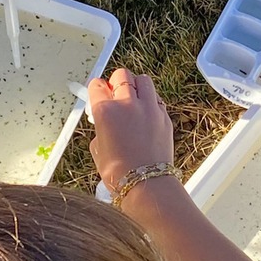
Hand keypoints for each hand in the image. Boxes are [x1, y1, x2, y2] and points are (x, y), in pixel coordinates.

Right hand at [86, 68, 174, 193]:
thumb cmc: (121, 173)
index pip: (98, 85)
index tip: (98, 91)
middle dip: (117, 82)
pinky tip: (145, 113)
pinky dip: (150, 101)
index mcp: (106, 111)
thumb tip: (103, 122)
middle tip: (115, 92)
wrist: (146, 185)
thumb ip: (100, 128)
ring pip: (143, 80)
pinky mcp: (164, 116)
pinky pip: (156, 99)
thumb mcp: (97, 149)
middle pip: (122, 75)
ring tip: (132, 98)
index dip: (97, 88)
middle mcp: (128, 104)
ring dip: (136, 85)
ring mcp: (149, 108)